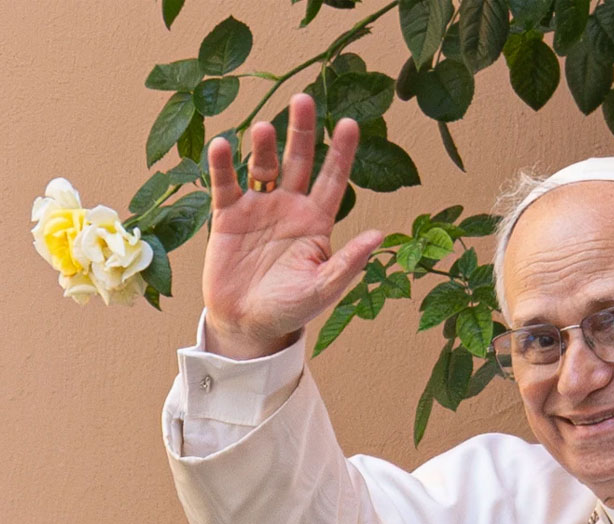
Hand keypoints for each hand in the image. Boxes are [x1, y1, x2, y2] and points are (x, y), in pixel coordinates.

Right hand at [202, 94, 382, 359]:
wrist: (248, 324)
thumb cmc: (291, 308)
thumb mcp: (323, 288)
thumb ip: (348, 263)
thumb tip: (379, 236)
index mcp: (318, 221)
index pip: (334, 179)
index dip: (341, 152)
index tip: (350, 123)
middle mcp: (290, 207)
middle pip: (299, 160)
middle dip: (303, 131)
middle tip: (304, 99)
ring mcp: (259, 208)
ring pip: (263, 166)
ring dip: (264, 146)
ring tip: (266, 128)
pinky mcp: (228, 216)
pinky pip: (225, 184)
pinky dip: (223, 165)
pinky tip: (223, 146)